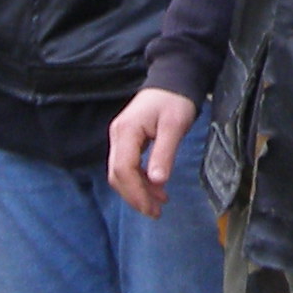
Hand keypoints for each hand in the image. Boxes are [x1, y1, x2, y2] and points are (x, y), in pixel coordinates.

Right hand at [108, 88, 197, 219]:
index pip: (124, 169)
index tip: (153, 208)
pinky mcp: (126, 140)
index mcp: (126, 131)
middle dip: (135, 196)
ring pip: (120, 173)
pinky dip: (139, 181)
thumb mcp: (174, 126)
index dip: (136, 192)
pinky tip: (155, 188)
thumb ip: (164, 153)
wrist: (172, 80)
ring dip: (137, 191)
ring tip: (158, 204)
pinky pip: (127, 166)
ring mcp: (120, 138)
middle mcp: (117, 135)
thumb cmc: (175, 100)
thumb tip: (157, 181)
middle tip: (156, 212)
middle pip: (118, 175)